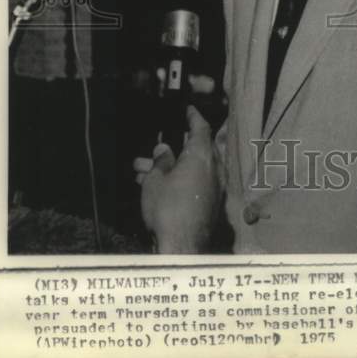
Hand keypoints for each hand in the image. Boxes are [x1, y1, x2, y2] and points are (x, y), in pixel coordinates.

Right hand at [134, 105, 221, 253]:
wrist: (183, 248)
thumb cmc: (167, 209)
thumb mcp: (156, 181)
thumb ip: (161, 162)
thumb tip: (164, 150)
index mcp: (202, 156)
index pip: (201, 128)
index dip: (194, 117)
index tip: (189, 109)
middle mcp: (214, 169)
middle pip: (196, 149)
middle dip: (175, 147)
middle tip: (158, 146)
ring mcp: (215, 187)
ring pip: (191, 169)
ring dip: (170, 167)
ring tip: (141, 169)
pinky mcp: (211, 204)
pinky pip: (194, 184)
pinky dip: (179, 181)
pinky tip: (156, 187)